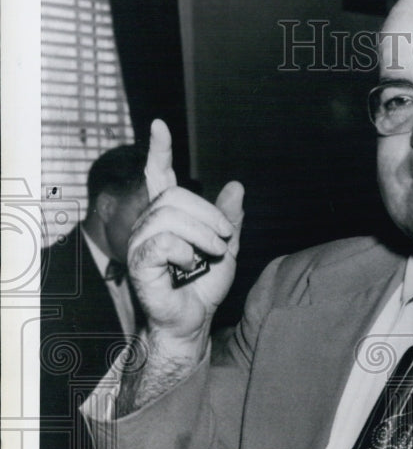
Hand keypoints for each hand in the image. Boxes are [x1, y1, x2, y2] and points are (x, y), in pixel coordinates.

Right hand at [128, 120, 243, 350]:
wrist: (193, 322)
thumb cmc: (204, 287)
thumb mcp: (226, 249)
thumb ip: (229, 219)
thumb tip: (237, 186)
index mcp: (168, 217)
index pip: (159, 176)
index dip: (159, 150)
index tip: (159, 126)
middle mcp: (149, 224)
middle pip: (175, 196)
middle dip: (208, 215)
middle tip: (224, 240)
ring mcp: (141, 243)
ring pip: (170, 216)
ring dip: (203, 235)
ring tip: (211, 255)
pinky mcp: (139, 263)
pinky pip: (162, 241)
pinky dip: (185, 252)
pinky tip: (189, 265)